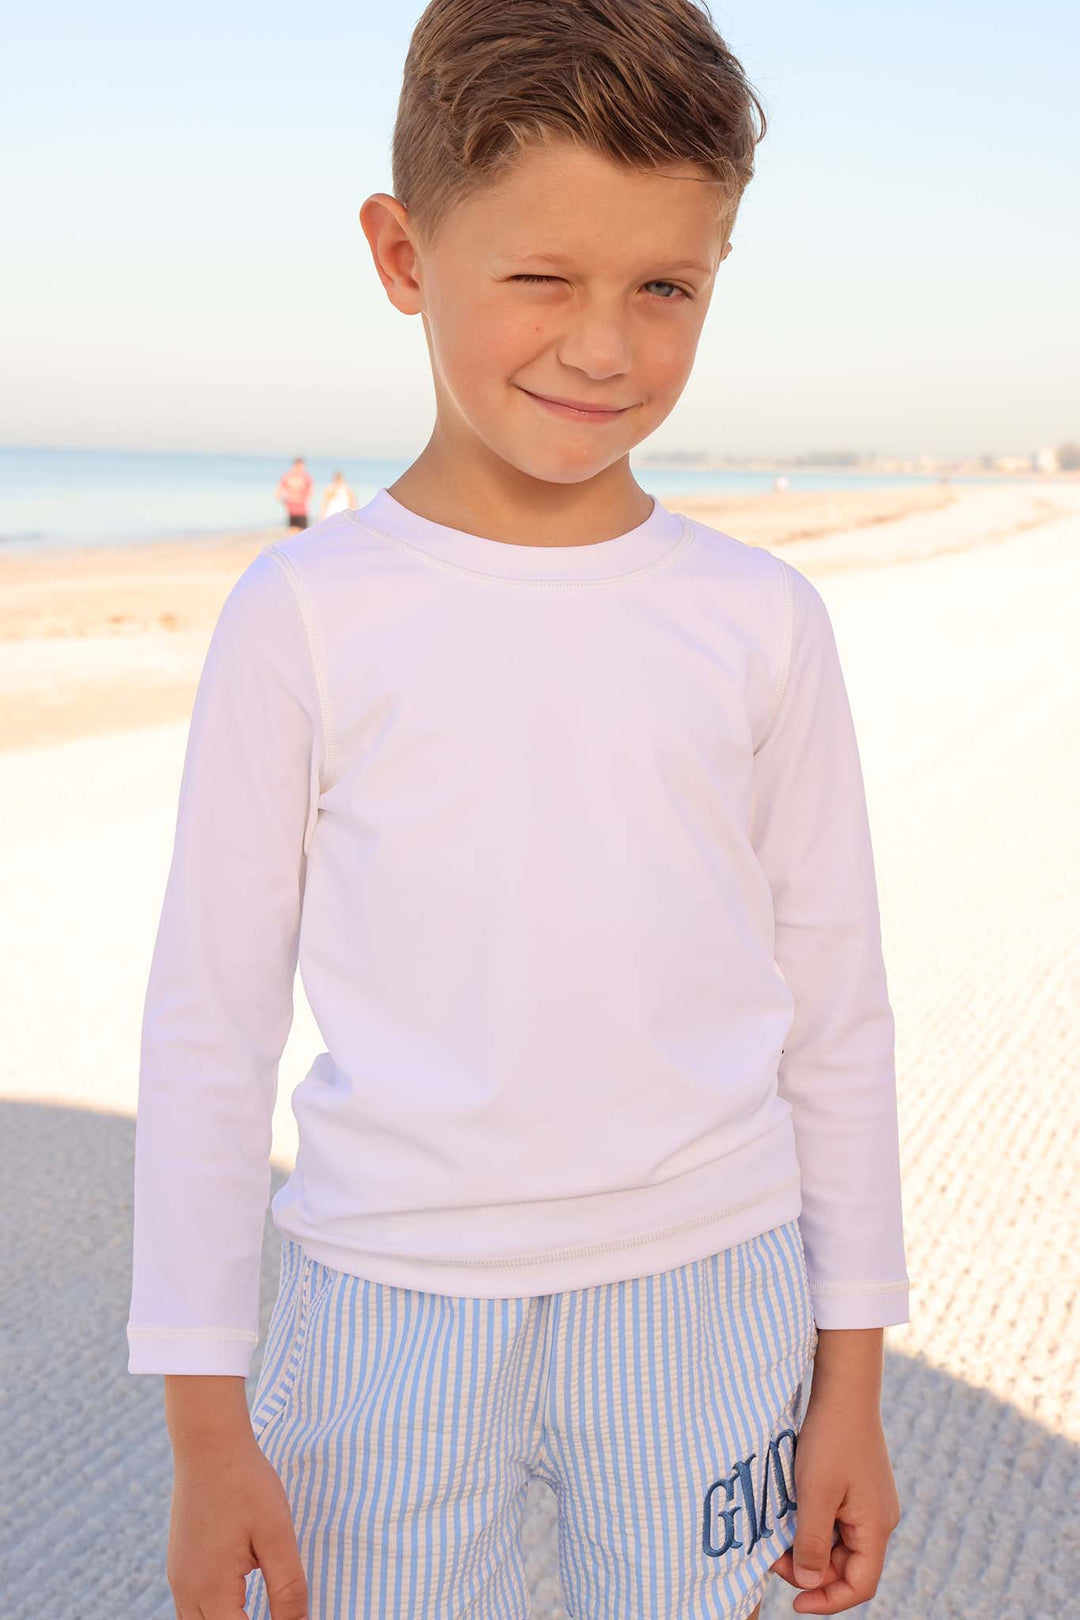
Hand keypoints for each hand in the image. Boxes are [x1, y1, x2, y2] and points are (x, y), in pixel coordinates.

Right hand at [167, 1437, 308, 1618]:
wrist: (209, 1444)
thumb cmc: (246, 1484)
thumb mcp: (278, 1535)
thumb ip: (288, 1588)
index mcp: (212, 1589)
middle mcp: (187, 1590)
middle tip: (278, 1614)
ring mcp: (178, 1578)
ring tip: (256, 1610)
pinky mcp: (178, 1565)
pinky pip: (190, 1608)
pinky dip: (213, 1614)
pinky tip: (237, 1603)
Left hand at [768, 1389, 900, 1612]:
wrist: (844, 1390)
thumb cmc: (831, 1439)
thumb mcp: (815, 1493)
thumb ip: (812, 1541)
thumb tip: (809, 1582)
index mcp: (876, 1527)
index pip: (860, 1585)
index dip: (828, 1600)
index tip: (794, 1602)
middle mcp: (879, 1520)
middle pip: (847, 1566)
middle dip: (811, 1569)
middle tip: (773, 1557)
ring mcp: (870, 1503)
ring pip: (838, 1543)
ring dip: (808, 1546)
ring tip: (776, 1536)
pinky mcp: (858, 1488)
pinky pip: (836, 1521)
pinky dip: (813, 1525)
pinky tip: (789, 1513)